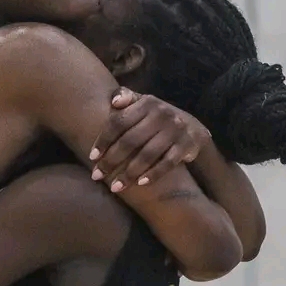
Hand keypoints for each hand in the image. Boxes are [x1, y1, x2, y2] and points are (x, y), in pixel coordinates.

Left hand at [88, 88, 210, 192]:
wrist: (192, 127)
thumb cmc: (156, 118)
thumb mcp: (142, 103)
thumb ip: (126, 97)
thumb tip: (114, 101)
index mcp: (146, 103)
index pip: (119, 122)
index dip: (104, 140)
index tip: (92, 157)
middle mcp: (161, 114)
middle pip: (130, 140)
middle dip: (111, 160)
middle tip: (97, 176)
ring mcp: (175, 130)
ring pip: (147, 154)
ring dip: (129, 173)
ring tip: (115, 187)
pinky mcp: (186, 145)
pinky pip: (167, 163)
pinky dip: (153, 174)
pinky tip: (139, 184)